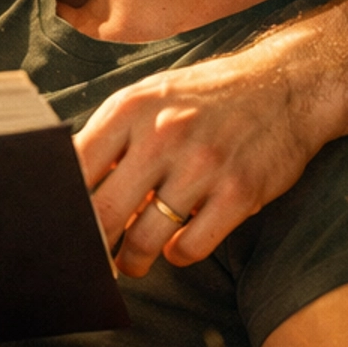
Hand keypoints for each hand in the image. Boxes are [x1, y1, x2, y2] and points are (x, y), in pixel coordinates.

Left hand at [77, 21, 335, 276]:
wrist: (287, 84)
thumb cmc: (208, 96)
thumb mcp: (153, 96)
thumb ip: (114, 136)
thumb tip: (71, 189)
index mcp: (131, 107)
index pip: (75, 168)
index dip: (61, 205)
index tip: (60, 225)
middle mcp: (163, 133)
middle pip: (103, 212)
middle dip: (92, 244)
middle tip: (91, 258)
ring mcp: (202, 164)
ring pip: (145, 238)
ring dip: (133, 259)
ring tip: (131, 262)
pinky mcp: (239, 192)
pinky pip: (191, 247)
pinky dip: (178, 255)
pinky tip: (177, 246)